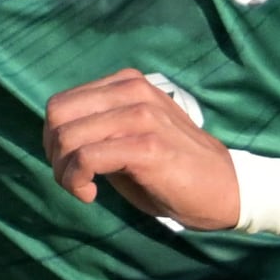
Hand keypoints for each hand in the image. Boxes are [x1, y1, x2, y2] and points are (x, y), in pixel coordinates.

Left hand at [44, 68, 252, 229]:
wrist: (226, 190)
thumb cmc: (175, 170)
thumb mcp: (132, 138)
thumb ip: (99, 129)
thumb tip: (56, 140)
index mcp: (128, 84)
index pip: (61, 103)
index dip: (53, 138)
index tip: (70, 166)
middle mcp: (133, 92)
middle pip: (58, 115)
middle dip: (54, 154)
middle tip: (72, 179)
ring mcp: (142, 116)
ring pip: (68, 137)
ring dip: (64, 172)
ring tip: (83, 189)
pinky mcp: (147, 146)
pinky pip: (86, 158)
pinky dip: (77, 181)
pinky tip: (90, 195)